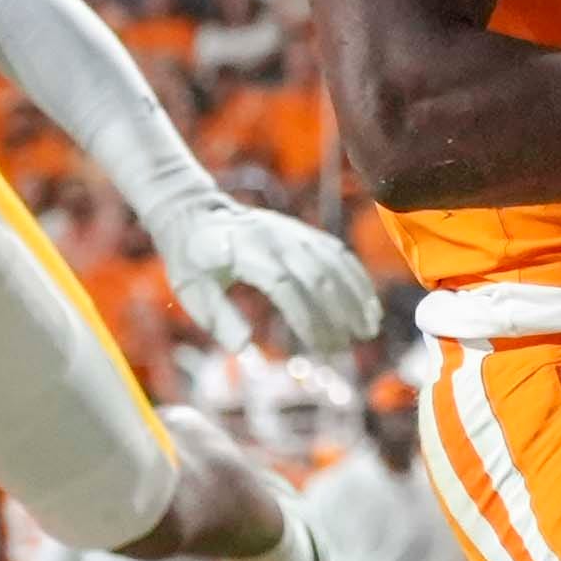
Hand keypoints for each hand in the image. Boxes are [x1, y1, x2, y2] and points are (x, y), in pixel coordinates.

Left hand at [155, 189, 379, 356]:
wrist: (195, 212)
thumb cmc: (192, 259)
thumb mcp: (192, 291)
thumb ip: (219, 318)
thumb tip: (245, 346)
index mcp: (243, 250)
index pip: (284, 284)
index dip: (306, 317)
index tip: (318, 347)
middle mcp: (273, 236)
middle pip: (316, 273)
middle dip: (336, 313)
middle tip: (345, 348)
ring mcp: (291, 231)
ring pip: (334, 262)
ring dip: (355, 297)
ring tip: (367, 330)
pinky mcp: (302, 232)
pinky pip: (338, 253)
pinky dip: (356, 279)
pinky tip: (368, 305)